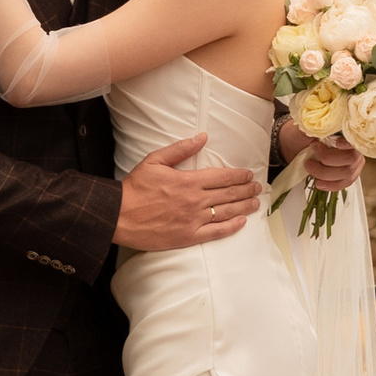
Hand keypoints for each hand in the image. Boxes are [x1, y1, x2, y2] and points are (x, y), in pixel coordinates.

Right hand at [114, 133, 257, 250]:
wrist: (118, 215)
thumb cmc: (135, 188)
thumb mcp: (154, 160)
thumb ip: (180, 149)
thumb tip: (202, 137)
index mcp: (188, 181)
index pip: (221, 177)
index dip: (238, 175)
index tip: (248, 175)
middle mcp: (194, 201)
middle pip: (228, 194)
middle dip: (246, 190)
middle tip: (257, 187)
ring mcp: (193, 220)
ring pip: (226, 212)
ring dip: (244, 207)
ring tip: (256, 202)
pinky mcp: (188, 237)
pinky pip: (216, 233)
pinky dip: (231, 227)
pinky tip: (242, 223)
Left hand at [278, 118, 363, 193]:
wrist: (296, 145)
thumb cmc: (302, 135)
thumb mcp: (306, 127)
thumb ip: (315, 128)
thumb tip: (319, 129)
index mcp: (345, 131)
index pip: (353, 138)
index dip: (348, 143)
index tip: (337, 144)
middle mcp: (354, 147)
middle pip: (350, 158)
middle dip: (328, 161)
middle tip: (310, 160)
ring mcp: (354, 162)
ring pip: (347, 173)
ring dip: (325, 174)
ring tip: (310, 169)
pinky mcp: (349, 174)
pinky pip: (344, 183)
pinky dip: (331, 185)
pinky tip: (319, 183)